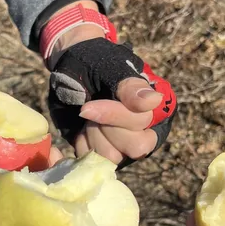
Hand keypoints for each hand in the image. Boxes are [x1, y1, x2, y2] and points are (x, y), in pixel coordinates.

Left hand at [49, 19, 175, 164]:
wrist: (68, 69)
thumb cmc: (93, 62)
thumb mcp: (110, 67)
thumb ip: (130, 86)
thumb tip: (154, 100)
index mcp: (156, 106)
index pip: (143, 123)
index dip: (114, 116)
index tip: (87, 107)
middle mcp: (147, 129)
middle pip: (135, 147)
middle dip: (104, 127)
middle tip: (88, 108)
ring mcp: (126, 145)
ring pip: (114, 157)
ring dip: (92, 135)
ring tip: (86, 116)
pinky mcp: (106, 153)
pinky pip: (95, 163)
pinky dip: (82, 144)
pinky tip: (81, 128)